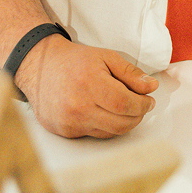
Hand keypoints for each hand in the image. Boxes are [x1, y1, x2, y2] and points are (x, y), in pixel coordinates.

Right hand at [14, 35, 158, 138]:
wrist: (40, 67)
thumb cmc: (74, 60)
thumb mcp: (106, 57)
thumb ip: (130, 73)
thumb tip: (151, 87)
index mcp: (90, 84)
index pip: (126, 104)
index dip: (143, 105)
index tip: (149, 101)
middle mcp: (78, 107)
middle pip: (121, 123)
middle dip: (137, 116)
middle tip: (141, 105)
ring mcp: (70, 122)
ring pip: (110, 133)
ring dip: (123, 122)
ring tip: (124, 108)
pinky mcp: (64, 131)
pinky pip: (94, 135)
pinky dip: (105, 126)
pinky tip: (105, 112)